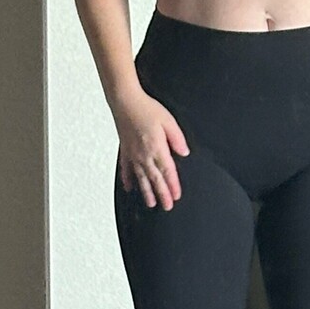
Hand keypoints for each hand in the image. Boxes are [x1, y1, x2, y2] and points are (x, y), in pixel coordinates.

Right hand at [114, 90, 189, 210]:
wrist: (125, 101)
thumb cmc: (146, 108)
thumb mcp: (169, 121)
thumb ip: (177, 138)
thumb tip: (184, 152)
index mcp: (157, 148)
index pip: (168, 172)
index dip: (173, 186)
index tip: (176, 196)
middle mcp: (144, 154)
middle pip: (155, 179)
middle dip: (162, 194)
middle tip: (166, 206)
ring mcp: (132, 154)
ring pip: (141, 178)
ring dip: (146, 192)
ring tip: (150, 203)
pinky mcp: (125, 150)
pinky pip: (126, 169)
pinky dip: (128, 180)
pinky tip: (129, 187)